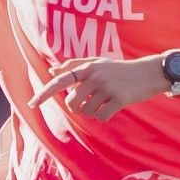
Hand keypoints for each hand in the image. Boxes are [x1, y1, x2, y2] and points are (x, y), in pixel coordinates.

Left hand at [28, 56, 170, 122]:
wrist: (148, 72)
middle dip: (79, 108)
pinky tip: (114, 107)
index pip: (60, 81)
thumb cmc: (119, 69)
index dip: (44, 93)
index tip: (31, 104)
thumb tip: (52, 71)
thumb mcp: (97, 62)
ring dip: (94, 112)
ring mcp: (107, 88)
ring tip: (105, 102)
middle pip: (73, 103)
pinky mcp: (119, 99)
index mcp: (87, 67)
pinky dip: (105, 116)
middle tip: (92, 102)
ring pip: (87, 112)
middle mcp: (94, 76)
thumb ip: (74, 66)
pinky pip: (101, 117)